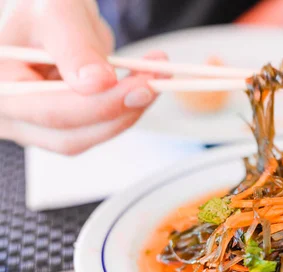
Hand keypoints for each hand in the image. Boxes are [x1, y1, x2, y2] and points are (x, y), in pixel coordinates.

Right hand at [0, 0, 164, 154]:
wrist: (50, 16)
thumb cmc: (43, 7)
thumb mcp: (57, 13)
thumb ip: (75, 47)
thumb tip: (98, 83)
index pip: (51, 111)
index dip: (101, 104)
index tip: (140, 87)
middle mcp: (11, 116)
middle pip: (70, 135)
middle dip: (120, 111)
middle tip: (156, 82)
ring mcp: (34, 126)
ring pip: (88, 136)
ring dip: (128, 112)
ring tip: (154, 77)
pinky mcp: (62, 126)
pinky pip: (96, 127)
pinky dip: (124, 108)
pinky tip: (142, 84)